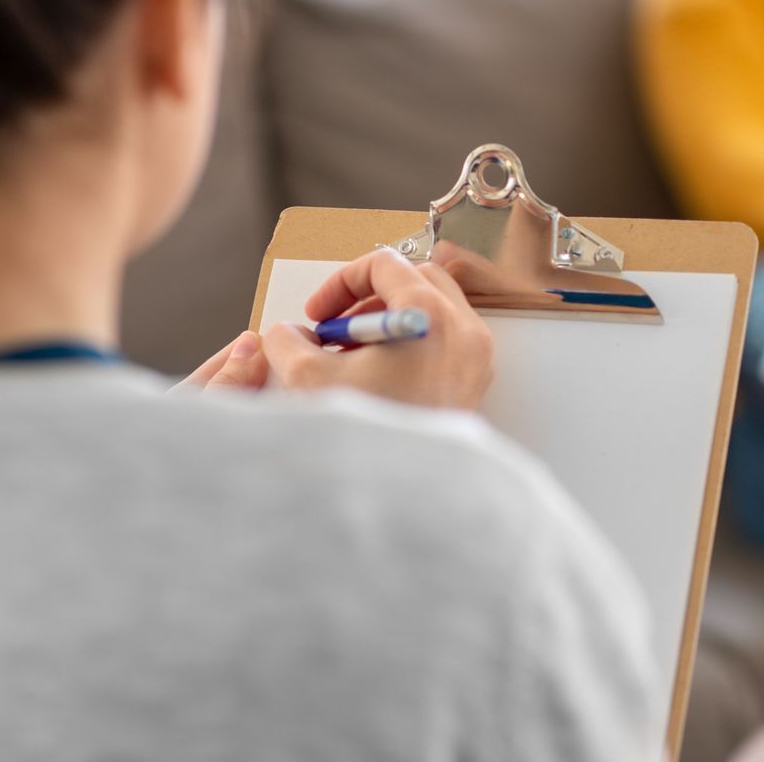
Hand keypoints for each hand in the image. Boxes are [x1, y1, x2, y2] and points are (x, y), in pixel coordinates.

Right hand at [177, 249, 494, 409]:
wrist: (410, 499)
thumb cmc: (369, 439)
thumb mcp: (308, 381)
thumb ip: (289, 342)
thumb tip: (287, 334)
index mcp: (430, 316)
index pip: (385, 264)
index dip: (341, 282)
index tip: (317, 313)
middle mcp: (465, 331)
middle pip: (416, 279)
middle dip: (368, 297)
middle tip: (335, 328)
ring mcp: (476, 358)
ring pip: (433, 309)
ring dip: (388, 321)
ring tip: (350, 358)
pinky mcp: (475, 384)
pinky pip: (445, 342)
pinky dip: (411, 345)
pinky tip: (375, 380)